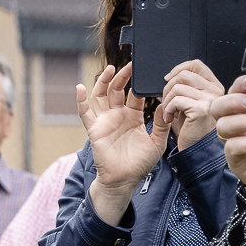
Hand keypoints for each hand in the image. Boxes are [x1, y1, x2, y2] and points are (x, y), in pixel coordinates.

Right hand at [77, 63, 168, 224]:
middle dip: (122, 77)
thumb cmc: (140, 163)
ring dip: (104, 82)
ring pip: (101, 96)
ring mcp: (105, 121)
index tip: (143, 72)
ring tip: (109, 69)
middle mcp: (118, 116)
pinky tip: (80, 88)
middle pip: (117, 90)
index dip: (138, 84)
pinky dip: (80, 100)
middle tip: (130, 65)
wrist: (124, 180)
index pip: (135, 95)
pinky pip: (85, 113)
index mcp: (133, 117)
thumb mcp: (157, 142)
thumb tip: (166, 104)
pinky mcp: (94, 129)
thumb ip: (162, 124)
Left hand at [160, 59, 225, 148]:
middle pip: (183, 74)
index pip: (196, 64)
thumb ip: (186, 87)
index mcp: (214, 86)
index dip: (178, 68)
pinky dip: (167, 109)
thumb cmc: (191, 127)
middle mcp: (216, 91)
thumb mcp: (189, 102)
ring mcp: (210, 100)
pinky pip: (176, 100)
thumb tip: (169, 76)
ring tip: (168, 113)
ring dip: (166, 101)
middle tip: (167, 103)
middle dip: (168, 88)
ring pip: (177, 87)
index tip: (167, 79)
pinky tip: (170, 119)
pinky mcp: (201, 109)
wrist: (195, 149)